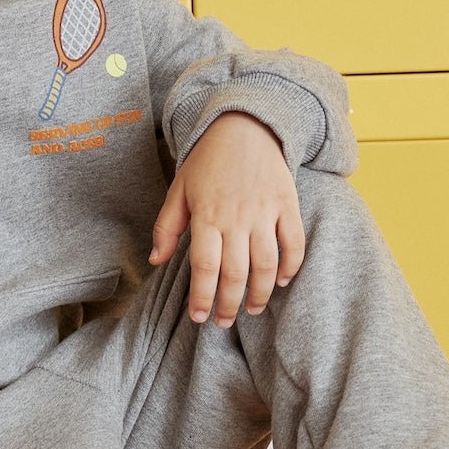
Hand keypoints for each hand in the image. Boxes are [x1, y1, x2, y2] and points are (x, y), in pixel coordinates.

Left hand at [149, 111, 306, 326]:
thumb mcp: (179, 190)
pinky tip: (281, 281)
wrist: (244, 126)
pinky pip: (293, 242)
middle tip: (224, 322)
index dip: (202, 296)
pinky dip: (290, 266)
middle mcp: (236, 217)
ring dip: (259, 293)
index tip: (200, 316)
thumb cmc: (207, 161)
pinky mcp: (287, 204)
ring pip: (265, 264)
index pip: (204, 267)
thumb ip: (167, 227)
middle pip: (235, 273)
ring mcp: (264, 212)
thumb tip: (155, 261)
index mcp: (206, 216)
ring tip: (251, 309)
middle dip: (229, 304)